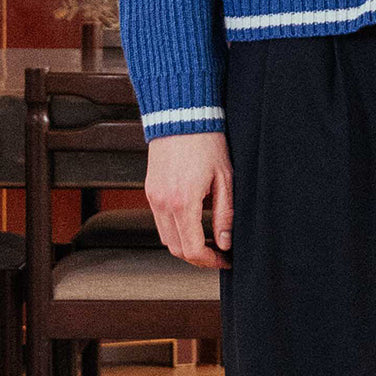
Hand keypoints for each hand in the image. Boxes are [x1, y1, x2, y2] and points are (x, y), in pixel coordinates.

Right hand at [145, 130, 232, 268]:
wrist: (182, 114)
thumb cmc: (206, 141)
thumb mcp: (224, 177)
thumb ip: (225, 213)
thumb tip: (226, 242)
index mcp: (183, 202)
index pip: (192, 250)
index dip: (210, 261)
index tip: (225, 259)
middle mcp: (163, 203)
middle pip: (176, 249)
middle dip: (198, 256)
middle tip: (218, 252)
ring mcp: (153, 197)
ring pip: (166, 237)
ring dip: (185, 244)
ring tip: (208, 237)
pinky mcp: (150, 189)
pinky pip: (160, 220)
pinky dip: (175, 228)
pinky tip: (193, 220)